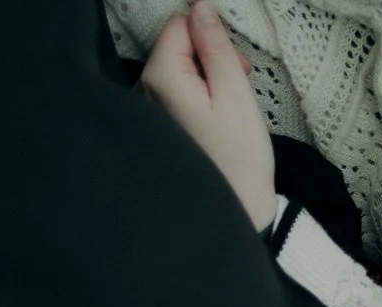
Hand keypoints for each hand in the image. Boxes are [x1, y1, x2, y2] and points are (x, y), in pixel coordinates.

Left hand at [142, 1, 277, 230]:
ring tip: (229, 109)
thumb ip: (216, 46)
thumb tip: (201, 9)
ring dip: (205, 79)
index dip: (211, 36)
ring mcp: (146, 112)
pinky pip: (174, 95)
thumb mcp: (236, 93)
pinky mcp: (156, 128)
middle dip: (209, 57)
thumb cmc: (238, 159)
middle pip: (175, 47)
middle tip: (237, 85)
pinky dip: (196, 99)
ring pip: (176, 71)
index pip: (179, 25)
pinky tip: (214, 122)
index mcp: (160, 77)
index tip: (234, 63)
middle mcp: (143, 91)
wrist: (235, 211)